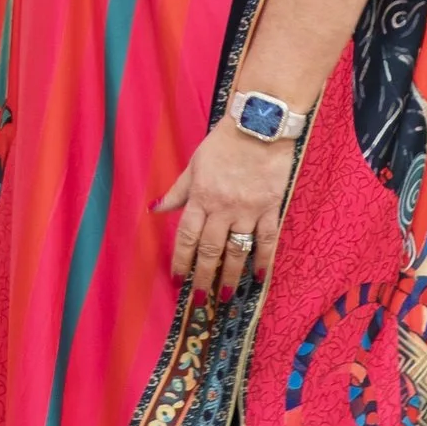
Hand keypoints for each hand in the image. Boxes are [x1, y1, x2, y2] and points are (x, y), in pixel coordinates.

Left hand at [154, 120, 294, 301]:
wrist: (260, 125)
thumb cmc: (224, 143)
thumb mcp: (194, 164)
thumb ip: (178, 191)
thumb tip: (156, 210)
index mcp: (201, 197)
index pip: (186, 236)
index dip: (181, 261)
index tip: (177, 280)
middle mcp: (222, 208)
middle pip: (210, 249)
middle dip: (203, 277)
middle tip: (200, 300)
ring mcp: (248, 210)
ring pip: (237, 250)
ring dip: (230, 275)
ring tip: (225, 296)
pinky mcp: (271, 208)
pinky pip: (267, 240)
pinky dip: (263, 261)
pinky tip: (258, 278)